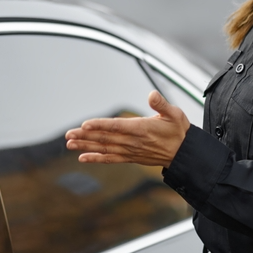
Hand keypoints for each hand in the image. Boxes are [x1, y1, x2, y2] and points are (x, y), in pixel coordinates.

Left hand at [65, 91, 189, 168]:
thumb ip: (162, 104)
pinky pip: (110, 159)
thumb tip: (152, 94)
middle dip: (86, 136)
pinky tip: (83, 157)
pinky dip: (96, 158)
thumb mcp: (175, 114)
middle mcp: (132, 142)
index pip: (116, 126)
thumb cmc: (178, 131)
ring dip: (86, 146)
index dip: (100, 125)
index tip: (84, 125)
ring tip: (70, 143)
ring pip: (104, 148)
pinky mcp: (130, 157)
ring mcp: (130, 151)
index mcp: (141, 129)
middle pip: (105, 138)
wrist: (183, 153)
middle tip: (69, 134)